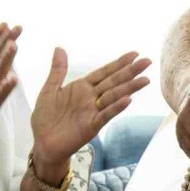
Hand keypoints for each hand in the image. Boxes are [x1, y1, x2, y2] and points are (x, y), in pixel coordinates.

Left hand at [29, 49, 151, 173]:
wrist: (42, 142)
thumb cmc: (45, 117)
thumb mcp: (49, 90)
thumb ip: (58, 70)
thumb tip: (60, 48)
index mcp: (82, 87)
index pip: (104, 72)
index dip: (119, 63)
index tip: (134, 54)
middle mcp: (91, 98)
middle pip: (114, 82)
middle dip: (130, 72)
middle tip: (148, 62)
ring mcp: (93, 111)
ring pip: (114, 97)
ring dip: (129, 88)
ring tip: (145, 80)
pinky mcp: (91, 126)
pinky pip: (105, 115)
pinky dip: (116, 108)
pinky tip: (128, 100)